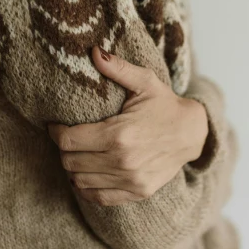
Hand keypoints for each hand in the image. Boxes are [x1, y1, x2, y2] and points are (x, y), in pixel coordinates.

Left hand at [47, 45, 208, 205]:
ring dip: (73, 168)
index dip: (56, 132)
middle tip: (68, 137)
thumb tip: (93, 51)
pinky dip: (86, 187)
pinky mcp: (137, 191)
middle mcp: (122, 161)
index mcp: (119, 134)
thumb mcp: (144, 82)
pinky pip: (99, 197)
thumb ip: (117, 68)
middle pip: (70, 161)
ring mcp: (130, 180)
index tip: (56, 125)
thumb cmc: (165, 105)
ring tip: (78, 153)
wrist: (193, 133)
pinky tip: (87, 172)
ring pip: (80, 181)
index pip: (68, 140)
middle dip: (64, 148)